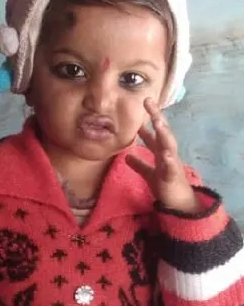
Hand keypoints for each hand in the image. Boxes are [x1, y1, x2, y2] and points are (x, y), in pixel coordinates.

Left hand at [126, 98, 200, 212]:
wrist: (179, 204)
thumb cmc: (165, 185)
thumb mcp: (149, 173)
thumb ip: (139, 163)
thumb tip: (127, 155)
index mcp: (162, 151)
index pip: (155, 131)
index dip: (150, 118)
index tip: (143, 102)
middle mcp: (168, 154)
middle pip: (163, 132)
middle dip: (157, 117)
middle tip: (148, 101)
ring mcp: (172, 164)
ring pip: (169, 145)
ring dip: (163, 134)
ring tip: (157, 122)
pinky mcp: (172, 177)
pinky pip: (171, 167)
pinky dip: (168, 160)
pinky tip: (165, 154)